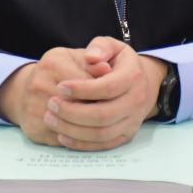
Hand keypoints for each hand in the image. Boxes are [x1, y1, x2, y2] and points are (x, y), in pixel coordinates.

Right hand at [0, 46, 111, 145]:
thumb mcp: (76, 57)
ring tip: (106, 123)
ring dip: (92, 128)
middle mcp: (38, 85)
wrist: (27, 88)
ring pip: (72, 127)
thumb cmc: (59, 70)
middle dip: (100, 110)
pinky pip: (64, 140)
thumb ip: (94, 60)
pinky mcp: (34, 130)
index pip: (87, 82)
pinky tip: (90, 132)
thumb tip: (106, 69)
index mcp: (53, 63)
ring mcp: (33, 109)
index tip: (116, 94)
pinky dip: (80, 139)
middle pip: (80, 106)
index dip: (104, 91)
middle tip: (114, 112)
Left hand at [42, 36, 169, 151]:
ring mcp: (132, 121)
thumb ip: (100, 47)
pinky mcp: (126, 136)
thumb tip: (90, 57)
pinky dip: (81, 144)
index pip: (107, 87)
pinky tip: (62, 135)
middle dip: (73, 112)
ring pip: (101, 133)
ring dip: (73, 129)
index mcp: (133, 77)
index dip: (82, 89)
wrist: (141, 84)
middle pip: (103, 115)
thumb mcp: (112, 47)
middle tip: (51, 104)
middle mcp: (136, 101)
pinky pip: (103, 145)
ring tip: (51, 119)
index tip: (60, 86)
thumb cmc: (119, 63)